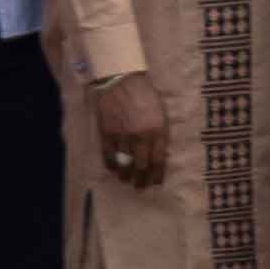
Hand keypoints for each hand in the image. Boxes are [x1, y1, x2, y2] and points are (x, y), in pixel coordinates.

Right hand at [93, 68, 171, 192]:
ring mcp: (123, 136)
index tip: (155, 183)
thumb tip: (160, 155)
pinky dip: (111, 166)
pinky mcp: (107, 134)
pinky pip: (109, 157)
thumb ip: (161, 134)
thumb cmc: (145, 96)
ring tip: (126, 180)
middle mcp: (142, 137)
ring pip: (125, 164)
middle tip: (139, 187)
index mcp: (158, 131)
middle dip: (141, 180)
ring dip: (125, 176)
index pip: (159, 161)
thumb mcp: (161, 114)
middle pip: (142, 167)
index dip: (157, 175)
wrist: (122, 81)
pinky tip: (113, 170)